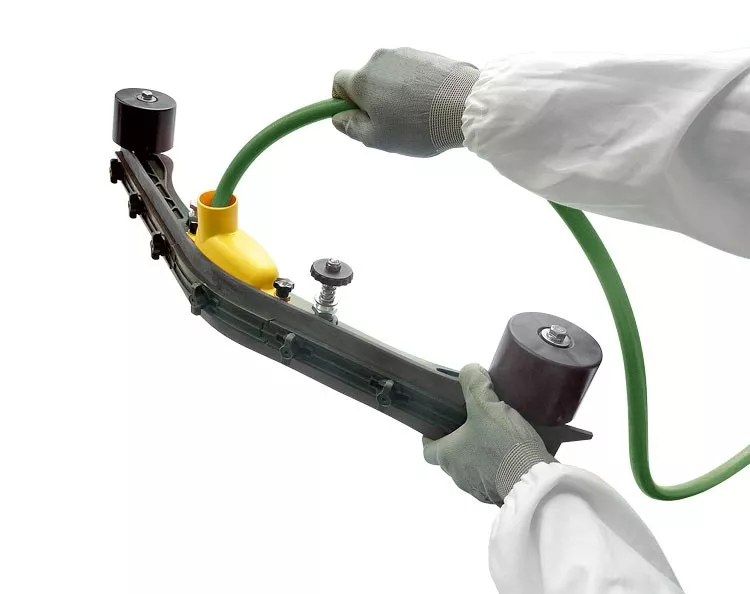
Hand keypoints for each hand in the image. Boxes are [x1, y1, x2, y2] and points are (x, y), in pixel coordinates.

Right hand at [332, 47, 478, 156]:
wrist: (466, 106)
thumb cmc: (419, 127)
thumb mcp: (378, 139)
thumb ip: (352, 127)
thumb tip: (338, 118)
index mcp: (363, 79)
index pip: (339, 82)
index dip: (343, 101)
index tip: (357, 118)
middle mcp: (381, 59)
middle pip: (367, 79)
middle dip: (373, 100)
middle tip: (392, 125)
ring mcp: (407, 54)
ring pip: (391, 76)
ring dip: (396, 94)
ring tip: (417, 118)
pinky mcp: (429, 55)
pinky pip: (413, 73)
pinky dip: (416, 88)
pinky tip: (431, 106)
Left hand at [423, 364, 554, 504]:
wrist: (534, 482)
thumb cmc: (503, 444)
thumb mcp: (486, 404)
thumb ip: (474, 383)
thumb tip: (469, 370)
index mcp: (448, 456)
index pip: (428, 450)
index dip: (431, 437)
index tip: (439, 426)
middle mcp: (459, 476)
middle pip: (453, 457)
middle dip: (462, 441)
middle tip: (476, 422)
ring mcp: (480, 489)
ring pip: (474, 468)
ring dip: (483, 454)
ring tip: (500, 434)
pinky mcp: (500, 495)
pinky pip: (495, 478)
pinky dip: (501, 466)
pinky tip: (516, 452)